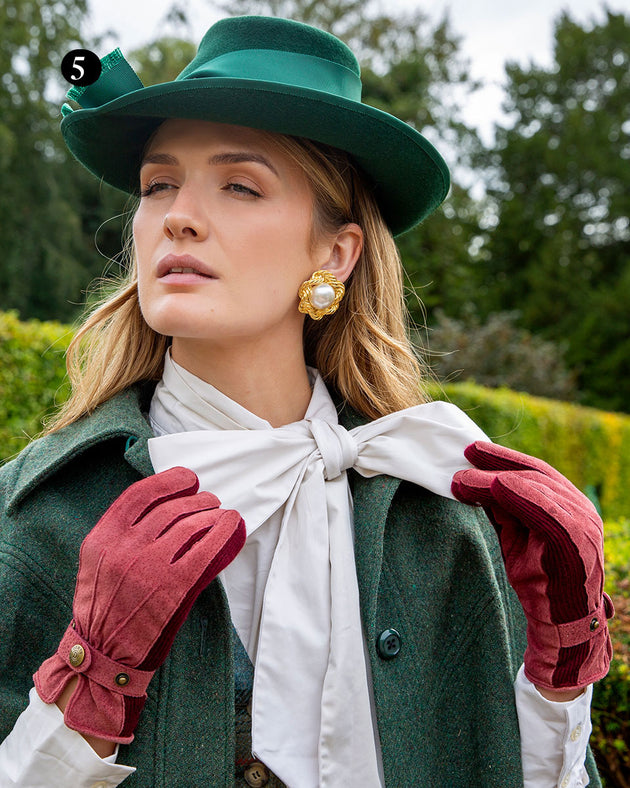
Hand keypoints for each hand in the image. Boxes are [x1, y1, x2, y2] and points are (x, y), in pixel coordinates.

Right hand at [34, 467, 245, 741]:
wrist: (103, 653)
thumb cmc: (104, 605)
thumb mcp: (98, 562)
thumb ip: (123, 534)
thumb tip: (168, 504)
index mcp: (102, 538)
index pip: (139, 494)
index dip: (168, 481)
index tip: (187, 478)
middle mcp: (124, 548)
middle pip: (170, 507)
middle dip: (195, 499)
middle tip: (210, 500)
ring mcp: (150, 567)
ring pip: (189, 524)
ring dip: (210, 513)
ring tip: (220, 513)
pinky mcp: (174, 586)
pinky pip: (205, 549)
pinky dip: (222, 532)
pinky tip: (230, 525)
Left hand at [452, 441, 612, 690]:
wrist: (560, 628)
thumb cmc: (537, 583)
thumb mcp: (515, 537)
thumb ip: (502, 509)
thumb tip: (473, 482)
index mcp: (569, 506)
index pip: (535, 472)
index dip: (502, 458)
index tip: (471, 450)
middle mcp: (581, 510)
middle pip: (534, 474)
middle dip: (495, 461)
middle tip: (462, 454)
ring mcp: (582, 525)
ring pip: (534, 488)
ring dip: (494, 479)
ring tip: (462, 479)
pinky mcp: (574, 543)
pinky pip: (543, 510)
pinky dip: (517, 495)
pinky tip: (494, 487)